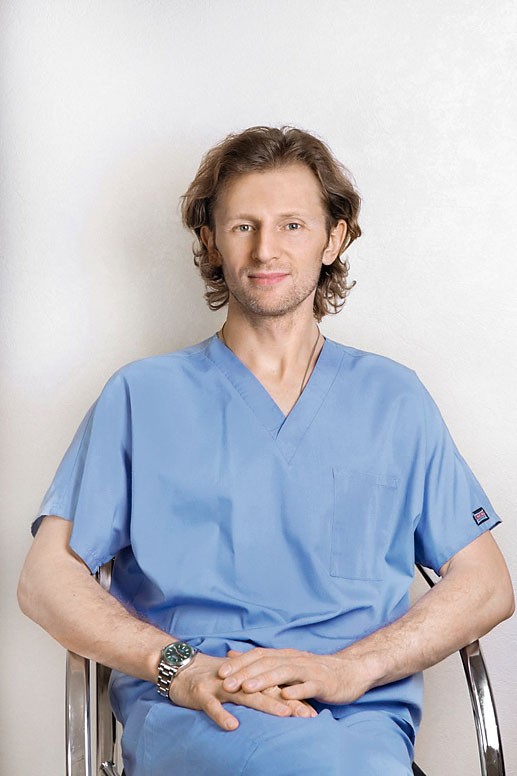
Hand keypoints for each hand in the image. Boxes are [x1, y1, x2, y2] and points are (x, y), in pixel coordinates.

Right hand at [168, 652, 315, 730]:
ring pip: (245, 695)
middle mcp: (237, 679)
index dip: (293, 698)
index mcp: (246, 677)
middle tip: (308, 714)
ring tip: (284, 714)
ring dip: (266, 703)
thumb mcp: (235, 682)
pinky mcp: (201, 693)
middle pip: (266, 690)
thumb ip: (254, 689)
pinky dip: (222, 715)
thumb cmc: (209, 677)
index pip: (274, 687)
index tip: (312, 711)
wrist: (178, 666)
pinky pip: (213, 706)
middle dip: (288, 702)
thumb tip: (278, 700)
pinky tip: (233, 726)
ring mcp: (219, 685)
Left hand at [218, 647, 368, 704]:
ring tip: (247, 688)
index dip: (239, 663)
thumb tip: (232, 655)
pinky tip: (285, 696)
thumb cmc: (314, 671)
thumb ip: (260, 661)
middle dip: (245, 672)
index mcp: (284, 655)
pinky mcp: (323, 683)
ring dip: (264, 680)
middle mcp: (294, 659)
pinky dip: (296, 690)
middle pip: (267, 663)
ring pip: (284, 672)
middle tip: (226, 683)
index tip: (219, 672)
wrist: (350, 672)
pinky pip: (308, 686)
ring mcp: (309, 670)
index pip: (258, 655)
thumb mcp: (286, 663)